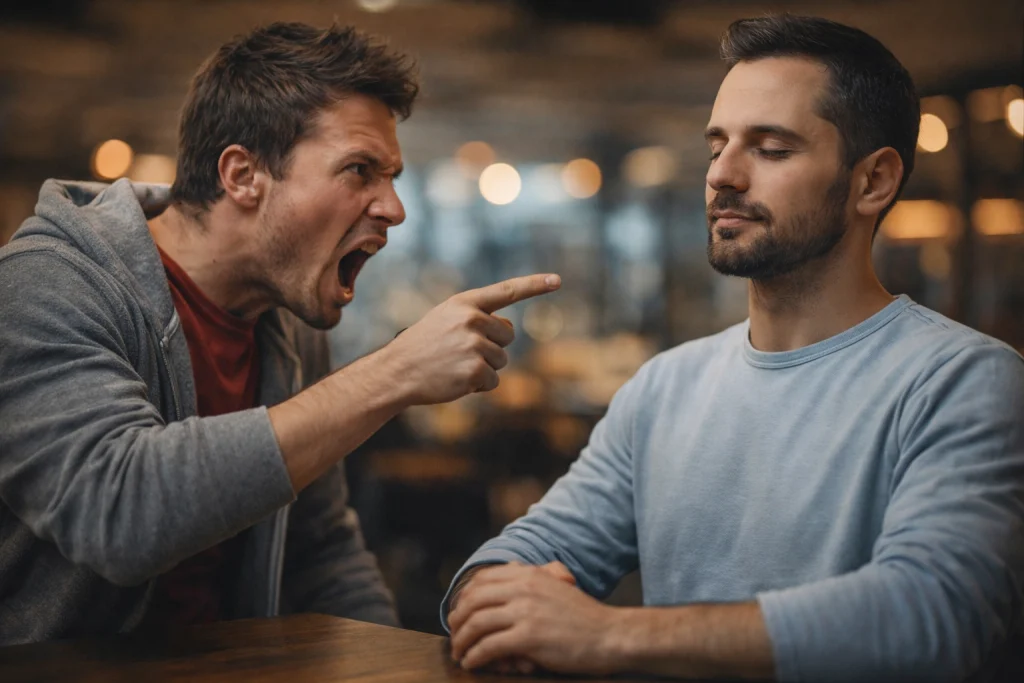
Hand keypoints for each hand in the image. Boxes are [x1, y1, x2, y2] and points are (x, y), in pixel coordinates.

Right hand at [380, 274, 560, 405]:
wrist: (396, 371)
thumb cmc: (424, 346)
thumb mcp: (446, 319)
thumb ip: (477, 318)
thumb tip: (509, 329)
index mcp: (465, 303)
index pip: (507, 291)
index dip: (534, 285)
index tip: (557, 280)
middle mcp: (471, 319)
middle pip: (508, 336)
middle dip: (492, 347)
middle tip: (461, 352)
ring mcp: (474, 345)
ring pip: (501, 360)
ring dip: (484, 368)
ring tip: (454, 366)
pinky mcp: (475, 370)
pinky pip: (493, 381)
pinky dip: (479, 386)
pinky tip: (456, 380)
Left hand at [448, 561, 619, 674]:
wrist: (609, 635)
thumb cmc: (584, 616)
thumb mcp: (556, 584)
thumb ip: (531, 575)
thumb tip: (507, 566)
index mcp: (528, 574)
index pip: (481, 580)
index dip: (464, 598)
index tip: (459, 613)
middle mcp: (523, 588)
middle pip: (473, 601)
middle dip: (457, 620)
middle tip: (454, 636)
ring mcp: (525, 612)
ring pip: (476, 624)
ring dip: (461, 641)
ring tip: (459, 653)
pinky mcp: (528, 637)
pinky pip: (489, 647)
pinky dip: (475, 656)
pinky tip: (472, 663)